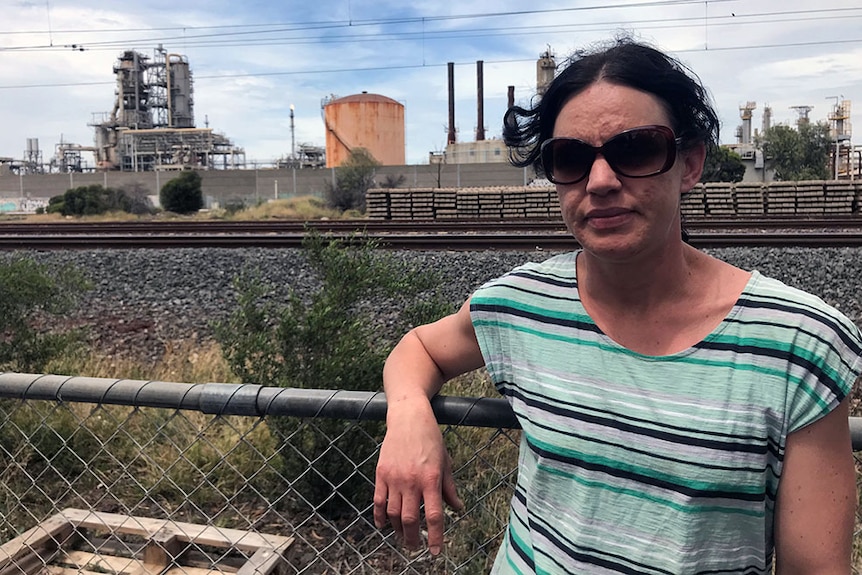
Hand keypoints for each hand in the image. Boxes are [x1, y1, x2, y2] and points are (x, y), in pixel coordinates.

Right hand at [373, 397, 462, 554]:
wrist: (409, 418)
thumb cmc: (431, 439)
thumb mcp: (446, 462)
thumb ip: (450, 488)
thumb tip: (458, 509)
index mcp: (431, 479)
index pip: (434, 516)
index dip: (435, 537)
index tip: (435, 552)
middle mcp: (412, 481)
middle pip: (410, 519)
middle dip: (413, 538)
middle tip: (415, 547)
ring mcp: (394, 478)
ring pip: (393, 514)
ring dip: (397, 530)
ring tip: (403, 536)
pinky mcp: (381, 474)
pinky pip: (378, 502)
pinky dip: (380, 517)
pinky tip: (383, 525)